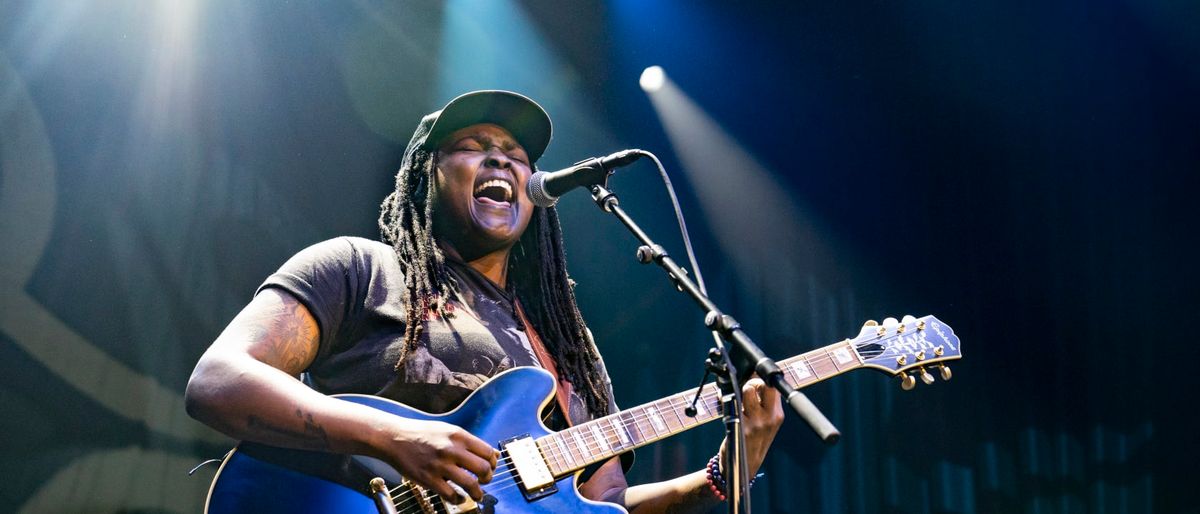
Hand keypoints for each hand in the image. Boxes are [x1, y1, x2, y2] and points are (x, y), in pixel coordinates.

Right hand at [374, 418, 499, 501]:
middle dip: (488, 478)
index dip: (493, 463)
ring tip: (477, 495)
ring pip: (470, 484)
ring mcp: (440, 465)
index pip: (487, 451)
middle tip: (485, 481)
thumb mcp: (448, 430)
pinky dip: (458, 499)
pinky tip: (458, 497)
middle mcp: (451, 449)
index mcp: (458, 435)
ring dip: (478, 493)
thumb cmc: (422, 434)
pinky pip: (451, 495)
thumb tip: (492, 453)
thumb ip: (469, 442)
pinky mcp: (428, 479)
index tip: (490, 467)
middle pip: (483, 468)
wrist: (395, 438)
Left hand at [720, 378, 783, 476]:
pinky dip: (725, 399)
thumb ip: (764, 402)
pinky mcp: (740, 426)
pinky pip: (732, 403)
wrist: (746, 464)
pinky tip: (724, 403)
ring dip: (738, 389)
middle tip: (745, 389)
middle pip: (762, 385)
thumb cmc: (755, 439)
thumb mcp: (767, 421)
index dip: (761, 379)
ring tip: (735, 397)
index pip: (773, 386)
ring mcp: (755, 422)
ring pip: (747, 390)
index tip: (753, 378)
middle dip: (752, 381)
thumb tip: (753, 375)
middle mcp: (769, 417)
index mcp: (777, 414)